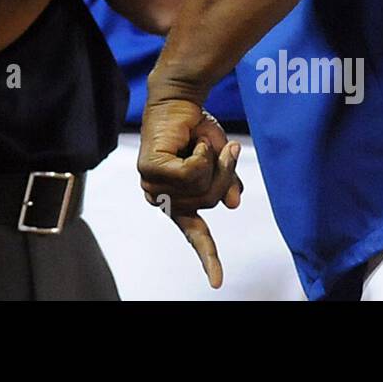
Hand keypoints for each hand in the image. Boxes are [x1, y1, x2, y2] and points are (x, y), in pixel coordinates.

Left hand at [138, 98, 242, 287]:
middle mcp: (163, 197)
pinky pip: (190, 174)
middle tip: (228, 149)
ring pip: (201, 188)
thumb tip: (233, 204)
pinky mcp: (149, 170)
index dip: (208, 256)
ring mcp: (153, 184)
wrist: (180, 99)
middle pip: (210, 202)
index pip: (194, 233)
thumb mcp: (220, 159)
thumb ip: (226, 182)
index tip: (217, 283)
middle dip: (225, 173)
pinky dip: (200, 155)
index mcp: (178, 200)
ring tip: (204, 143)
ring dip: (213, 161)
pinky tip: (192, 143)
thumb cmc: (197, 129)